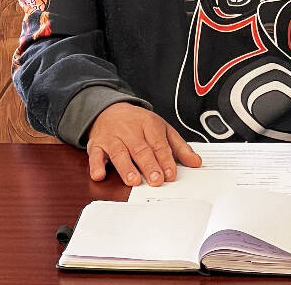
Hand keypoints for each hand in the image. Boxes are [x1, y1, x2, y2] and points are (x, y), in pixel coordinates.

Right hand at [85, 103, 201, 186]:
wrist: (109, 109)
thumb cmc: (139, 123)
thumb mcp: (162, 129)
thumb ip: (179, 147)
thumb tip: (196, 162)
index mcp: (149, 125)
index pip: (158, 144)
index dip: (165, 159)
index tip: (170, 174)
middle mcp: (130, 130)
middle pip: (140, 149)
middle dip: (148, 165)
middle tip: (156, 180)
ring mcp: (112, 137)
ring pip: (119, 152)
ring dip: (126, 167)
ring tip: (133, 180)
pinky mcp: (97, 144)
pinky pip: (95, 154)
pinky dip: (96, 165)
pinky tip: (99, 175)